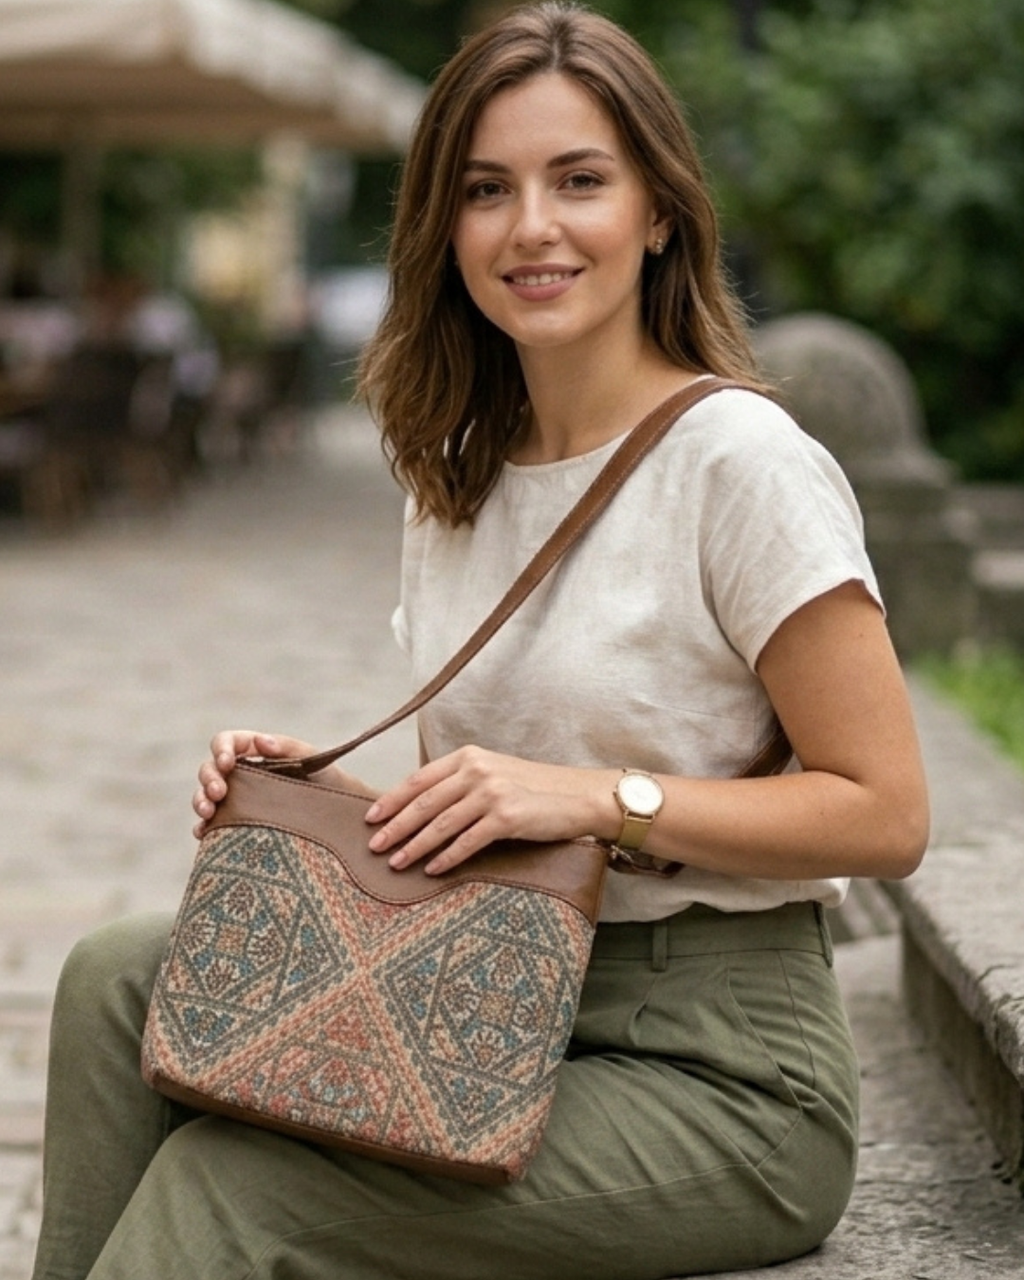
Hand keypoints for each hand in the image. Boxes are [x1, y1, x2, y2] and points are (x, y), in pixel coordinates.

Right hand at [192, 730, 371, 838]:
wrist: (336, 814)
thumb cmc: (325, 779)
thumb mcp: (312, 759)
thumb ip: (287, 747)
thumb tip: (261, 741)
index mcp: (255, 750)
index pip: (227, 741)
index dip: (221, 749)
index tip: (227, 763)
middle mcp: (240, 773)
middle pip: (210, 769)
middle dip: (209, 779)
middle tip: (219, 793)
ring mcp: (236, 798)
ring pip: (204, 795)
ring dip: (200, 801)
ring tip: (208, 812)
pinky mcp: (234, 823)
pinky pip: (211, 824)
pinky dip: (203, 827)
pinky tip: (204, 833)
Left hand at [364, 745, 618, 874]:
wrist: (577, 796)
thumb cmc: (533, 789)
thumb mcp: (494, 774)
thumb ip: (460, 784)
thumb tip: (419, 810)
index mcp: (469, 757)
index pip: (419, 779)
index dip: (392, 800)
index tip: (371, 818)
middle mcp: (477, 770)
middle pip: (424, 802)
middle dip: (395, 826)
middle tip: (374, 846)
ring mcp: (492, 792)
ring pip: (441, 824)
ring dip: (414, 846)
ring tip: (396, 863)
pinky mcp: (507, 817)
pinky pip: (467, 841)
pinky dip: (447, 857)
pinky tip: (433, 870)